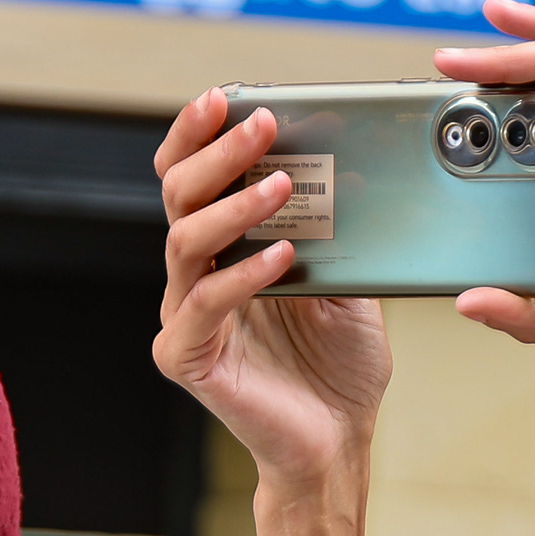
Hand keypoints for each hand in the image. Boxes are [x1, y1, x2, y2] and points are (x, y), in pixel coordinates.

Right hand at [150, 86, 392, 496]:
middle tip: (259, 124)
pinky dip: (242, 276)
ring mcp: (185, 317)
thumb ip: (341, 230)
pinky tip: (282, 256)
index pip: (190, 178)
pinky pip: (204, 306)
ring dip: (232, 206)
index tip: (224, 96)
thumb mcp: (350, 280)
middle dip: (216, 153)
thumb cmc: (338, 363)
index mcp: (222, 250)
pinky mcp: (189, 359)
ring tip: (281, 184)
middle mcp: (194, 276)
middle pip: (177, 197)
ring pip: (183, 242)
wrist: (337, 440)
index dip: (197, 134)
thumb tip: (356, 163)